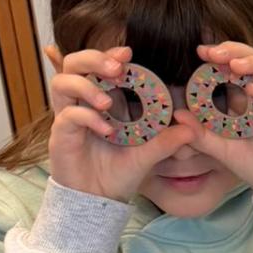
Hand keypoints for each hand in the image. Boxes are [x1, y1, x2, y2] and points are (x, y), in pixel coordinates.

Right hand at [47, 47, 191, 201]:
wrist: (98, 200)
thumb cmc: (118, 174)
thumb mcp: (147, 155)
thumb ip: (166, 141)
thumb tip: (192, 128)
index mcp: (100, 100)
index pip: (96, 64)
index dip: (109, 53)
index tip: (128, 52)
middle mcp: (80, 103)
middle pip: (73, 63)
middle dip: (93, 58)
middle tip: (117, 68)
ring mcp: (68, 117)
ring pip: (61, 82)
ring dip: (86, 86)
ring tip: (108, 103)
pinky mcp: (60, 135)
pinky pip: (67, 116)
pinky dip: (87, 117)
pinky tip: (106, 130)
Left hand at [178, 42, 252, 198]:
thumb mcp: (222, 150)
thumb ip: (201, 134)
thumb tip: (178, 115)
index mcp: (246, 96)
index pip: (235, 64)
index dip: (220, 53)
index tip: (201, 51)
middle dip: (234, 49)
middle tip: (214, 52)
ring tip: (234, 65)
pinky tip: (252, 90)